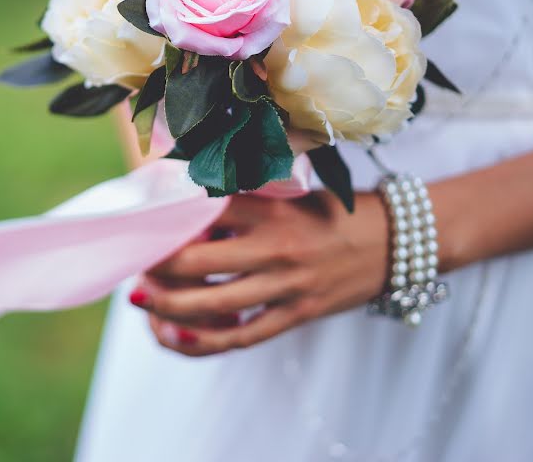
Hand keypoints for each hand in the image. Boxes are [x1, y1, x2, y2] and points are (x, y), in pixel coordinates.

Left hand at [129, 191, 389, 355]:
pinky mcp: (299, 314)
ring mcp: (288, 285)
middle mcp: (277, 246)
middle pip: (199, 260)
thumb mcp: (294, 191)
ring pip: (215, 303)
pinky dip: (208, 340)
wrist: (397, 241)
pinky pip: (245, 336)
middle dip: (157, 265)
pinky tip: (178, 335)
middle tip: (135, 262)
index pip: (206, 210)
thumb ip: (248, 194)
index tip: (141, 221)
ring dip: (170, 305)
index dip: (168, 218)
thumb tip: (192, 191)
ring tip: (142, 299)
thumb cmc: (338, 210)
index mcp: (274, 208)